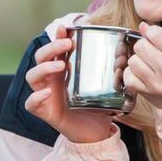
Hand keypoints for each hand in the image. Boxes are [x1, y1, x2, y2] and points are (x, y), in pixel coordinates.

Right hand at [24, 26, 119, 143]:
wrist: (96, 132)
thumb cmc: (99, 106)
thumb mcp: (107, 85)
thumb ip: (114, 69)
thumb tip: (130, 49)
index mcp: (63, 69)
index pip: (55, 48)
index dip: (57, 36)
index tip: (66, 27)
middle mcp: (51, 79)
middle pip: (41, 57)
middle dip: (51, 47)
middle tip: (67, 44)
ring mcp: (45, 94)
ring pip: (32, 76)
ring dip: (44, 67)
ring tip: (60, 65)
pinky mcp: (44, 111)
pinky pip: (31, 103)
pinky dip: (36, 97)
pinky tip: (47, 93)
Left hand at [123, 22, 161, 110]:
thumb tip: (142, 26)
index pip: (155, 33)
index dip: (153, 33)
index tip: (158, 39)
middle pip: (141, 46)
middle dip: (145, 46)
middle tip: (153, 53)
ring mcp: (158, 83)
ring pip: (133, 61)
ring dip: (138, 60)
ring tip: (149, 64)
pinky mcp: (147, 94)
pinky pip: (128, 77)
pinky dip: (132, 74)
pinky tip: (142, 74)